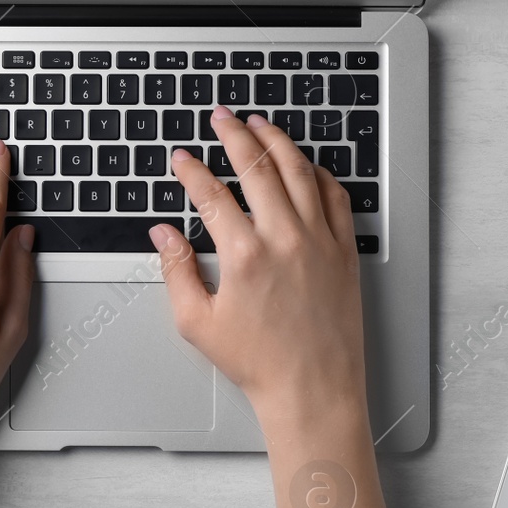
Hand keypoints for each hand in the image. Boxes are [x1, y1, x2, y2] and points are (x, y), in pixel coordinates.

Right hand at [151, 105, 407, 507]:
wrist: (313, 390)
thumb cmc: (259, 364)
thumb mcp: (198, 322)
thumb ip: (177, 270)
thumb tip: (162, 235)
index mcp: (244, 255)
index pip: (210, 194)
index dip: (191, 170)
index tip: (181, 158)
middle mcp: (285, 238)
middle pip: (257, 166)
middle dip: (234, 134)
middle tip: (221, 118)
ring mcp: (320, 241)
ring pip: (299, 171)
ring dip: (277, 141)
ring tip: (261, 124)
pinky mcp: (344, 250)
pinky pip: (335, 196)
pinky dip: (318, 173)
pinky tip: (305, 164)